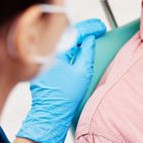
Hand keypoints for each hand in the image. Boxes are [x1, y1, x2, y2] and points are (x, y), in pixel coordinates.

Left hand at [16, 18, 105, 142]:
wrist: (50, 115)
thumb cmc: (66, 97)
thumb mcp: (83, 72)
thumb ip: (87, 52)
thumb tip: (90, 39)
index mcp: (56, 51)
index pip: (74, 31)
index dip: (90, 27)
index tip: (101, 27)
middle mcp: (46, 51)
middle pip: (66, 33)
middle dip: (84, 29)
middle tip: (98, 29)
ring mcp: (42, 58)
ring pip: (61, 41)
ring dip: (76, 37)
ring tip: (91, 36)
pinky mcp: (41, 65)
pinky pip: (56, 49)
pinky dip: (68, 46)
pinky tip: (77, 47)